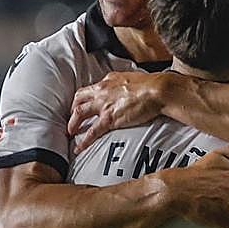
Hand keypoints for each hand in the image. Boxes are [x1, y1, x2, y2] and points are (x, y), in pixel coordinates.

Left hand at [69, 71, 186, 153]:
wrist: (158, 90)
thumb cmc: (150, 85)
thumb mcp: (129, 78)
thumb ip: (120, 83)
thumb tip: (120, 87)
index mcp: (107, 81)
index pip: (89, 89)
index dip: (82, 98)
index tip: (80, 105)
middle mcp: (101, 92)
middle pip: (78, 99)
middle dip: (72, 109)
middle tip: (72, 118)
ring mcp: (104, 105)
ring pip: (79, 113)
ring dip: (72, 124)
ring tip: (70, 132)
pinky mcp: (109, 119)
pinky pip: (92, 132)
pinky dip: (84, 141)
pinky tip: (79, 149)